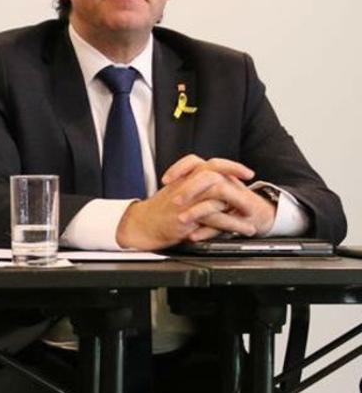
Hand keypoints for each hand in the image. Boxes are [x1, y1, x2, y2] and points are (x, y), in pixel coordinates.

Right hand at [116, 156, 262, 249]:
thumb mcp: (176, 192)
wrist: (142, 226)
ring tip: (251, 217)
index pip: (210, 164)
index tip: (246, 172)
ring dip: (240, 205)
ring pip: (218, 194)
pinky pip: (214, 217)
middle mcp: (186, 186)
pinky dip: (232, 223)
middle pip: (215, 172)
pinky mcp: (187, 217)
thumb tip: (219, 186)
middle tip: (250, 186)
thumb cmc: (160, 212)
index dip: (230, 166)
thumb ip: (195, 186)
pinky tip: (241, 228)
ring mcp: (187, 200)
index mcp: (185, 178)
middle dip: (237, 178)